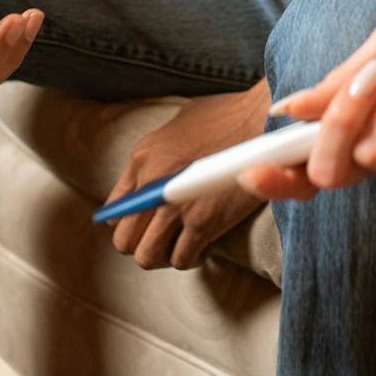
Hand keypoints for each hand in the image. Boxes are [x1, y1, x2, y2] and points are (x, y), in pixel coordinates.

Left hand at [104, 81, 270, 270]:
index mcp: (142, 158)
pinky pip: (182, 258)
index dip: (129, 224)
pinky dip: (191, 258)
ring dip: (164, 257)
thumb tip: (153, 178)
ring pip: (148, 256)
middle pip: (125, 240)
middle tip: (165, 240)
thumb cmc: (227, 117)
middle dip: (143, 245)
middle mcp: (150, 184)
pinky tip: (204, 248)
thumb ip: (158, 155)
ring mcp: (174, 206)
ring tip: (182, 247)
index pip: (114, 209)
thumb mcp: (177, 126)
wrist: (261, 120)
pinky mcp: (202, 222)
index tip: (144, 226)